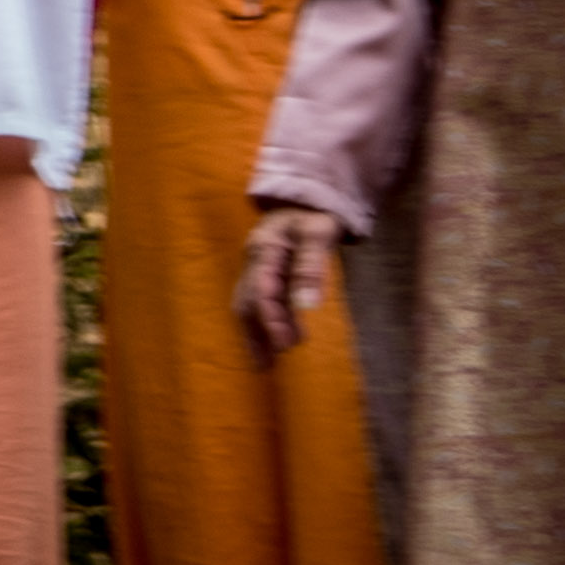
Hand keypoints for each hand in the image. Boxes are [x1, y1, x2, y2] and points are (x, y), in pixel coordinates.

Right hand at [236, 203, 345, 356]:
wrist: (304, 199)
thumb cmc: (314, 215)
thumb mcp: (319, 233)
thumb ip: (312, 266)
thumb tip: (307, 305)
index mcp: (264, 249)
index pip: (261, 291)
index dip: (271, 319)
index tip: (285, 345)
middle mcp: (253, 260)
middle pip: (245, 302)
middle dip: (255, 333)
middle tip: (268, 364)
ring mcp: (254, 267)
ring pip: (247, 304)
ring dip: (257, 332)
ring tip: (269, 360)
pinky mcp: (262, 273)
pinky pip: (256, 301)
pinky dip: (262, 322)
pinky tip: (274, 339)